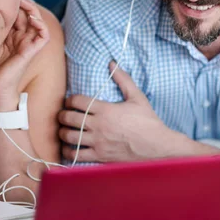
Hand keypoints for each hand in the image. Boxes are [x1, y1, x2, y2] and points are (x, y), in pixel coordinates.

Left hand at [0, 0, 48, 110]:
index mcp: (13, 36)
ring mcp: (28, 45)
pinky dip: (40, 25)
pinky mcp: (31, 51)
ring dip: (33, 10)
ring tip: (25, 2)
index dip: (15, 4)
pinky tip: (32, 17)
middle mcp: (23, 39)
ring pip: (38, 22)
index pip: (18, 15)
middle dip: (24, 3)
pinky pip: (43, 35)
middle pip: (29, 15)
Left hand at [59, 61, 175, 162]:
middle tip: (62, 116)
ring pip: (70, 137)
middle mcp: (98, 126)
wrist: (158, 147)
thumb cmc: (148, 122)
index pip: (77, 101)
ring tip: (63, 131)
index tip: (69, 102)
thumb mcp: (137, 97)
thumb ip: (123, 80)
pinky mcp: (100, 157)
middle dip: (62, 116)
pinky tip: (69, 149)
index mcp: (105, 110)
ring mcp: (98, 142)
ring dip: (62, 133)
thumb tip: (112, 63)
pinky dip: (69, 152)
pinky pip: (77, 155)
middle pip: (69, 118)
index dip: (69, 100)